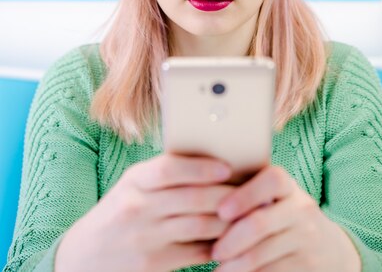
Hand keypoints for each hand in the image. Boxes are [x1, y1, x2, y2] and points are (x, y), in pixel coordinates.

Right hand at [55, 153, 234, 271]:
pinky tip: (231, 239)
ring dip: (229, 221)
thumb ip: (165, 174)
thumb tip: (212, 164)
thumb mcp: (132, 186)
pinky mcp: (153, 265)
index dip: (201, 167)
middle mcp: (137, 207)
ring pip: (200, 226)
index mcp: (134, 181)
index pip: (169, 167)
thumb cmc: (119, 212)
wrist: (83, 256)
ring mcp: (145, 238)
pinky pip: (196, 252)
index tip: (227, 166)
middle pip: (193, 198)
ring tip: (249, 214)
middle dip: (228, 195)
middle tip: (252, 191)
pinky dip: (217, 245)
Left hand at [211, 165, 361, 271]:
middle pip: (261, 222)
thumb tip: (206, 191)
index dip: (245, 195)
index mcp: (288, 186)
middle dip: (232, 240)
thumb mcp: (277, 198)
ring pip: (263, 254)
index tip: (221, 211)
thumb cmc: (284, 215)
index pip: (272, 180)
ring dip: (236, 265)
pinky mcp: (307, 266)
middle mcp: (301, 209)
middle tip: (214, 251)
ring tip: (218, 269)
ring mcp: (307, 239)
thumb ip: (251, 191)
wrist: (328, 249)